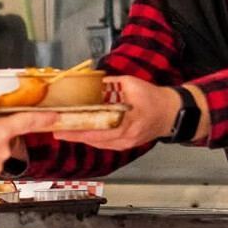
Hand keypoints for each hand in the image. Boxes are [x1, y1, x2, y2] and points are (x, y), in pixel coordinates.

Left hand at [53, 75, 182, 149]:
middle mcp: (127, 135)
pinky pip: (104, 144)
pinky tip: (80, 134)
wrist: (171, 114)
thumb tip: (91, 82)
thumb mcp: (132, 84)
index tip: (65, 125)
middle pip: (96, 138)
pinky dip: (91, 139)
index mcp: (129, 120)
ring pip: (98, 143)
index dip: (82, 127)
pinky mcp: (125, 145)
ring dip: (80, 138)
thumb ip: (111, 84)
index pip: (101, 126)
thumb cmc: (153, 98)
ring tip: (63, 132)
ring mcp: (126, 143)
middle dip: (75, 135)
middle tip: (56, 131)